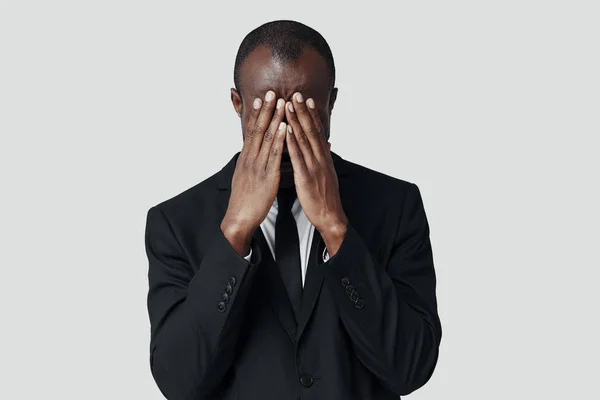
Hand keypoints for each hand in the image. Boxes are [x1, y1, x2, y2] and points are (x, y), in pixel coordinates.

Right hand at [221, 90, 286, 254]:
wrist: (239, 219)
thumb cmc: (244, 200)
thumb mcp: (244, 177)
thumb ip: (250, 163)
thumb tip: (251, 154)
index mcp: (245, 158)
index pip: (251, 131)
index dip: (257, 114)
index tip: (262, 98)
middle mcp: (250, 158)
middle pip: (258, 129)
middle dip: (266, 110)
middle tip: (272, 92)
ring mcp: (257, 166)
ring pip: (266, 138)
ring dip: (274, 118)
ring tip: (281, 102)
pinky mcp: (267, 176)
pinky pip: (274, 155)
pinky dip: (279, 139)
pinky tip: (284, 127)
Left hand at [284, 92, 347, 253]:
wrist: (330, 216)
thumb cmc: (326, 198)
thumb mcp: (327, 174)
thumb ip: (324, 158)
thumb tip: (325, 145)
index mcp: (324, 158)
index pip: (317, 132)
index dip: (311, 115)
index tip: (306, 100)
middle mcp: (320, 158)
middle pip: (311, 131)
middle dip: (303, 111)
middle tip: (296, 94)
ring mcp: (314, 166)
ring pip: (303, 139)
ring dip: (295, 121)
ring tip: (288, 105)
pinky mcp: (306, 176)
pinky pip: (297, 156)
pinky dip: (291, 142)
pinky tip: (285, 130)